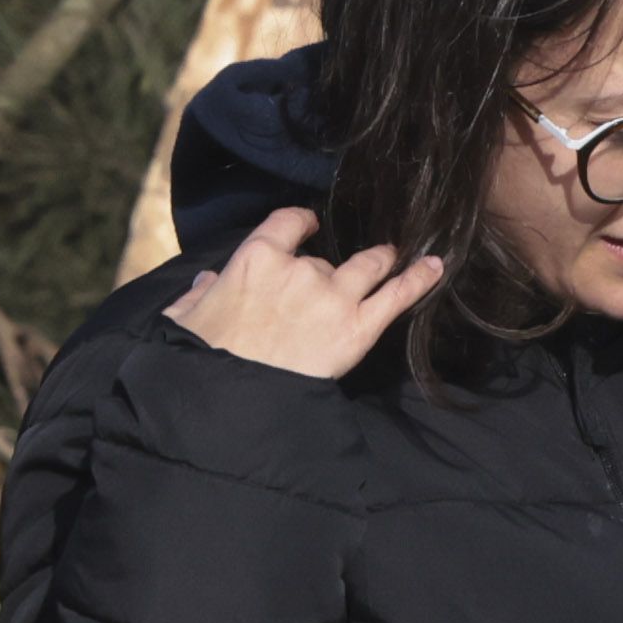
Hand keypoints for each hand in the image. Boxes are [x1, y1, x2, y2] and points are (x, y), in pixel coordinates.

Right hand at [161, 205, 442, 377]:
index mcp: (256, 259)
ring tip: (390, 256)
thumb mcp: (185, 320)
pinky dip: (419, 279)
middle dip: (328, 270)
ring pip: (367, 267)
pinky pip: (397, 296)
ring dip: (381, 260)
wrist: (233, 399)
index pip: (286, 224)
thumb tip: (205, 283)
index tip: (306, 226)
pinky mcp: (358, 328)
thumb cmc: (203, 359)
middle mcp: (301, 269)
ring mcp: (334, 297)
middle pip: (325, 259)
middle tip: (333, 282)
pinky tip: (437, 266)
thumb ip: (196, 296)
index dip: (300, 223)